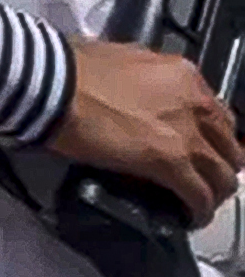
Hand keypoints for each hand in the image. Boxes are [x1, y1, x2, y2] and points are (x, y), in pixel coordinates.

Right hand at [52, 37, 244, 221]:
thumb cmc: (68, 66)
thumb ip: (140, 81)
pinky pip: (199, 196)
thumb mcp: (117, 59)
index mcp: (181, 75)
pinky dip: (198, 210)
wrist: (50, 81)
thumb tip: (134, 93)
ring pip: (223, 176)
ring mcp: (186, 134)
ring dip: (214, 192)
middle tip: (204, 179)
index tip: (201, 147)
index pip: (217, 113)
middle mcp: (194, 103)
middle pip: (229, 147)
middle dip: (219, 166)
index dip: (211, 136)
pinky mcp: (170, 163)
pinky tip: (188, 217)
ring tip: (198, 203)